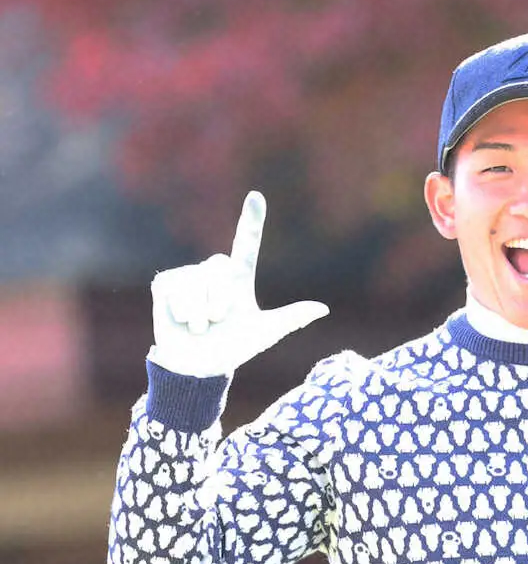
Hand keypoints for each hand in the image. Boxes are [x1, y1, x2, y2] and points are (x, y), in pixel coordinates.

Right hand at [149, 191, 328, 376]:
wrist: (199, 366)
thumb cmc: (233, 348)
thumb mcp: (265, 332)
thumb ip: (292, 317)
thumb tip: (324, 308)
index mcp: (238, 279)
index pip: (246, 244)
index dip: (251, 221)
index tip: (256, 197)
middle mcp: (214, 273)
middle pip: (220, 269)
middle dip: (220, 301)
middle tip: (217, 322)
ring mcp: (189, 276)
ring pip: (199, 281)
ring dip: (201, 311)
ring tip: (200, 325)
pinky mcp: (166, 283)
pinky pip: (178, 289)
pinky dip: (184, 311)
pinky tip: (182, 320)